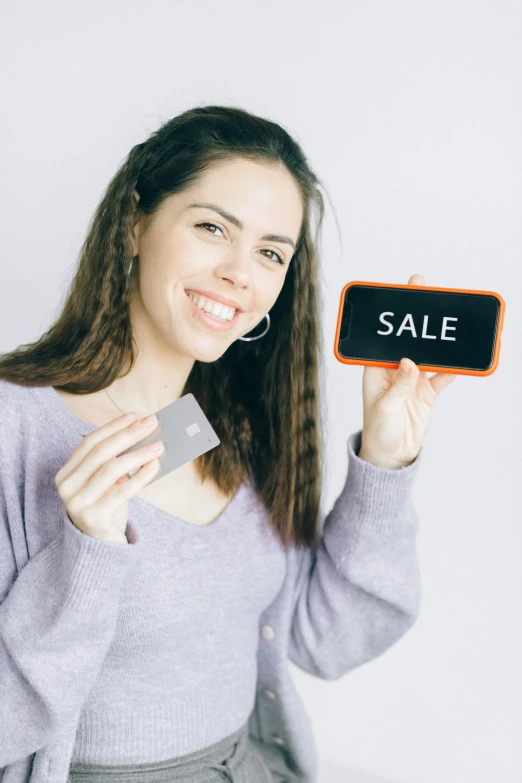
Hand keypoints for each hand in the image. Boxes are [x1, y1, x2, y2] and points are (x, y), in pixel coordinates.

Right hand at [54, 412, 163, 542]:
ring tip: (158, 446)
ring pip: (111, 470)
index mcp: (67, 473)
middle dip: (128, 435)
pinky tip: (154, 466)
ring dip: (138, 454)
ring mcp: (77, 503)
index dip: (112, 427)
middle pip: (100, 453)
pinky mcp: (94, 518)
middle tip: (151, 423)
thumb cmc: (108, 507)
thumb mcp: (108, 482)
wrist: (101, 548)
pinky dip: (140, 476)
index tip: (134, 415)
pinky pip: (121, 491)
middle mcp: (67, 487)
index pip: (89, 442)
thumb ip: (118, 460)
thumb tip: (144, 434)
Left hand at [358, 274, 456, 469]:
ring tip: (451, 323)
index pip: (386, 337)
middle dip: (420, 318)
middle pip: (410, 339)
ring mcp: (413, 380)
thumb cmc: (378, 431)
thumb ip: (399, 386)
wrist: (391, 456)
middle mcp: (395, 370)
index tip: (404, 294)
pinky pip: (443, 375)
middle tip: (430, 293)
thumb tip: (409, 363)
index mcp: (376, 369)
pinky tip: (463, 357)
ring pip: (429, 354)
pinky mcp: (427, 392)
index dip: (395, 316)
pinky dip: (454, 367)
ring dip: (440, 341)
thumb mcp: (385, 408)